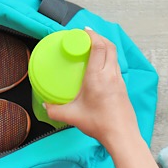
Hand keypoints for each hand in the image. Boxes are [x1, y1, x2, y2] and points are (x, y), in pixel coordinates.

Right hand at [44, 29, 140, 150]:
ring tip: (93, 48)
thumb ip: (54, 110)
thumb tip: (45, 106)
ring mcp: (119, 80)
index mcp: (97, 77)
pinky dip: (108, 59)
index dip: (91, 35)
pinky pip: (116, 66)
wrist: (121, 135)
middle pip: (109, 46)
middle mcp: (110, 74)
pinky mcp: (122, 87)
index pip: (98, 47)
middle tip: (86, 36)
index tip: (82, 32)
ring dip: (105, 47)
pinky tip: (100, 68)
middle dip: (98, 37)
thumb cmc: (99, 124)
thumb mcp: (71, 116)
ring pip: (114, 55)